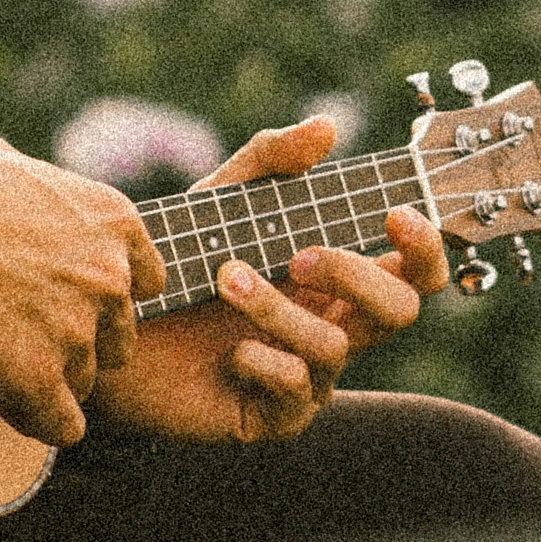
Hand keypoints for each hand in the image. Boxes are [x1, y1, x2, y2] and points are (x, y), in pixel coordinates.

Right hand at [0, 133, 161, 446]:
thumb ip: (32, 182)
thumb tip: (16, 176)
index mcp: (110, 221)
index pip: (147, 281)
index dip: (103, 297)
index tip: (61, 300)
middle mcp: (108, 276)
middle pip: (119, 339)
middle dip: (76, 343)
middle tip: (20, 336)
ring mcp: (77, 329)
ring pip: (84, 381)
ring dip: (46, 380)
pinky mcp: (38, 376)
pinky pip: (62, 426)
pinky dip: (35, 421)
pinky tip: (2, 401)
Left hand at [89, 114, 453, 446]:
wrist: (114, 327)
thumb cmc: (178, 265)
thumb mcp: (223, 200)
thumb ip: (271, 160)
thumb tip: (328, 125)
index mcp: (338, 280)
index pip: (415, 271)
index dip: (426, 247)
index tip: (396, 216)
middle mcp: (334, 327)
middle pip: (401, 310)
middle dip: (356, 276)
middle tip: (298, 254)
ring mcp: (308, 375)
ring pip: (334, 345)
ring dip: (278, 307)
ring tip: (225, 279)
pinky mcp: (273, 416)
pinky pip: (297, 389)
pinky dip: (264, 360)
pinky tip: (226, 351)